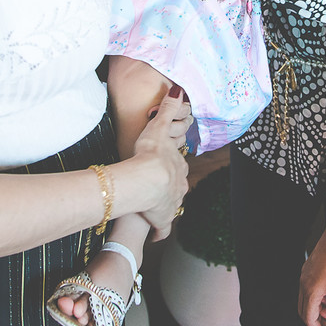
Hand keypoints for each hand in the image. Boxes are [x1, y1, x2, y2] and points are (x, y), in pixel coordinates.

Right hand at [132, 85, 191, 239]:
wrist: (147, 181)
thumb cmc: (149, 154)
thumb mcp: (158, 127)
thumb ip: (167, 109)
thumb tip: (178, 89)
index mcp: (177, 166)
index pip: (177, 163)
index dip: (171, 163)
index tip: (164, 164)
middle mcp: (178, 185)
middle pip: (177, 184)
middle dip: (171, 184)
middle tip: (159, 185)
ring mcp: (172, 202)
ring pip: (172, 205)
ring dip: (166, 206)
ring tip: (156, 208)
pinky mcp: (163, 218)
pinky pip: (162, 227)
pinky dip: (160, 231)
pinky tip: (156, 236)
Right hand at [298, 231, 325, 325]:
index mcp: (312, 290)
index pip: (309, 319)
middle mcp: (304, 284)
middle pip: (304, 311)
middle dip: (317, 323)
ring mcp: (304, 276)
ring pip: (307, 301)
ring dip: (319, 311)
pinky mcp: (308, 271)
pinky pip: (309, 291)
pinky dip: (318, 299)